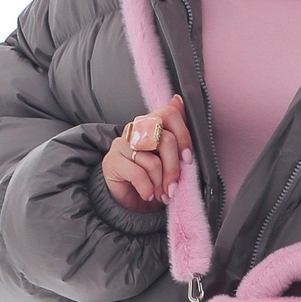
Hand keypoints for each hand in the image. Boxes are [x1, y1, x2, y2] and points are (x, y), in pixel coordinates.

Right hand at [101, 94, 191, 209]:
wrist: (126, 201)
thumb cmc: (150, 178)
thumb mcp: (168, 159)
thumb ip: (175, 135)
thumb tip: (179, 100)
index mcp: (151, 125)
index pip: (169, 114)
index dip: (183, 136)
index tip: (187, 159)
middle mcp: (136, 130)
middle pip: (165, 140)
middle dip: (174, 168)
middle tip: (174, 186)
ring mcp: (122, 144)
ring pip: (153, 161)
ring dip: (160, 184)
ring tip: (160, 194)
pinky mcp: (112, 161)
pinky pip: (138, 174)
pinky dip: (147, 189)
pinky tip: (147, 194)